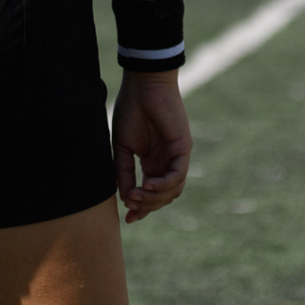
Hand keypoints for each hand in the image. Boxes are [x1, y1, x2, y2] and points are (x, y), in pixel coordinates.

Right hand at [112, 70, 190, 222]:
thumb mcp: (121, 147)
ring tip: (136, 195)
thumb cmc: (131, 110)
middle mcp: (167, 162)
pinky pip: (178, 174)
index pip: (152, 193)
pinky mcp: (183, 147)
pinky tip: (147, 185)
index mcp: (153, 162)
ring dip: (154, 198)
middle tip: (130, 207)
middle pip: (164, 197)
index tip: (128, 219)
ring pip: (173, 190)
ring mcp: (176, 156)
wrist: (142, 85)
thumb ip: (123, 172)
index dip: (142, 208)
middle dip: (147, 206)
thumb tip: (125, 197)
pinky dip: (164, 184)